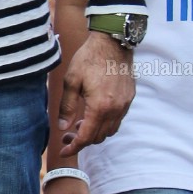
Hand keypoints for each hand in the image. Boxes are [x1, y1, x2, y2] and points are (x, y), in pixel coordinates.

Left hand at [57, 31, 134, 153]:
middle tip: (67, 135)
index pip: (86, 137)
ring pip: (110, 131)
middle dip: (82, 140)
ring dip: (95, 132)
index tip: (63, 151)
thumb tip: (63, 128)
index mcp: (99, 107)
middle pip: (99, 137)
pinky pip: (118, 120)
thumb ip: (66, 107)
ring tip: (80, 123)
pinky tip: (94, 114)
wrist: (113, 42)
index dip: (73, 147)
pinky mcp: (129, 98)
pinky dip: (105, 123)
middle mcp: (115, 109)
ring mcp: (125, 104)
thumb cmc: (89, 58)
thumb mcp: (71, 81)